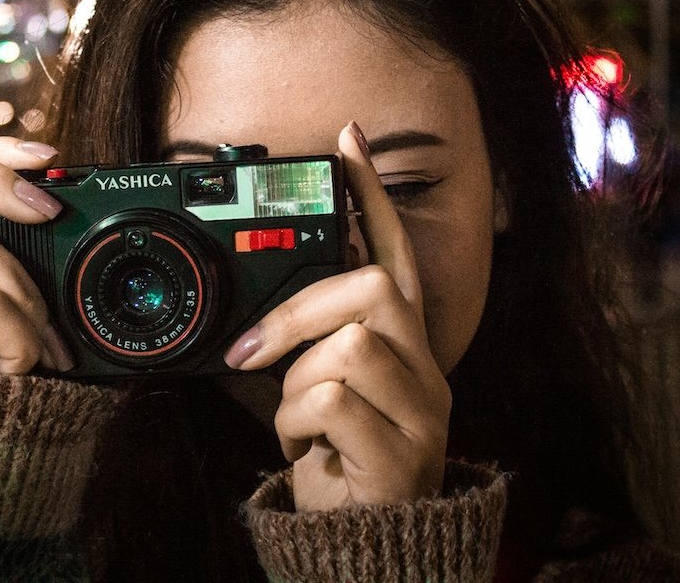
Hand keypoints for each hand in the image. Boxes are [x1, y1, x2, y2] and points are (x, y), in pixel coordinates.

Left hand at [223, 122, 448, 510]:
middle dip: (300, 311)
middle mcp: (425, 369)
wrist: (362, 544)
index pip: (397, 253)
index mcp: (403, 344)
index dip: (372, 197)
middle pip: (375, 290)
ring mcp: (423, 413)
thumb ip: (306, 344)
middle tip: (254, 350)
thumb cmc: (336, 458)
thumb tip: (254, 310)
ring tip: (295, 422)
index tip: (348, 138)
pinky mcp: (404, 456)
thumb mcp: (318, 391)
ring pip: (349, 348)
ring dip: (295, 383)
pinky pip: (332, 405)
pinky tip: (304, 449)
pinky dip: (295, 424)